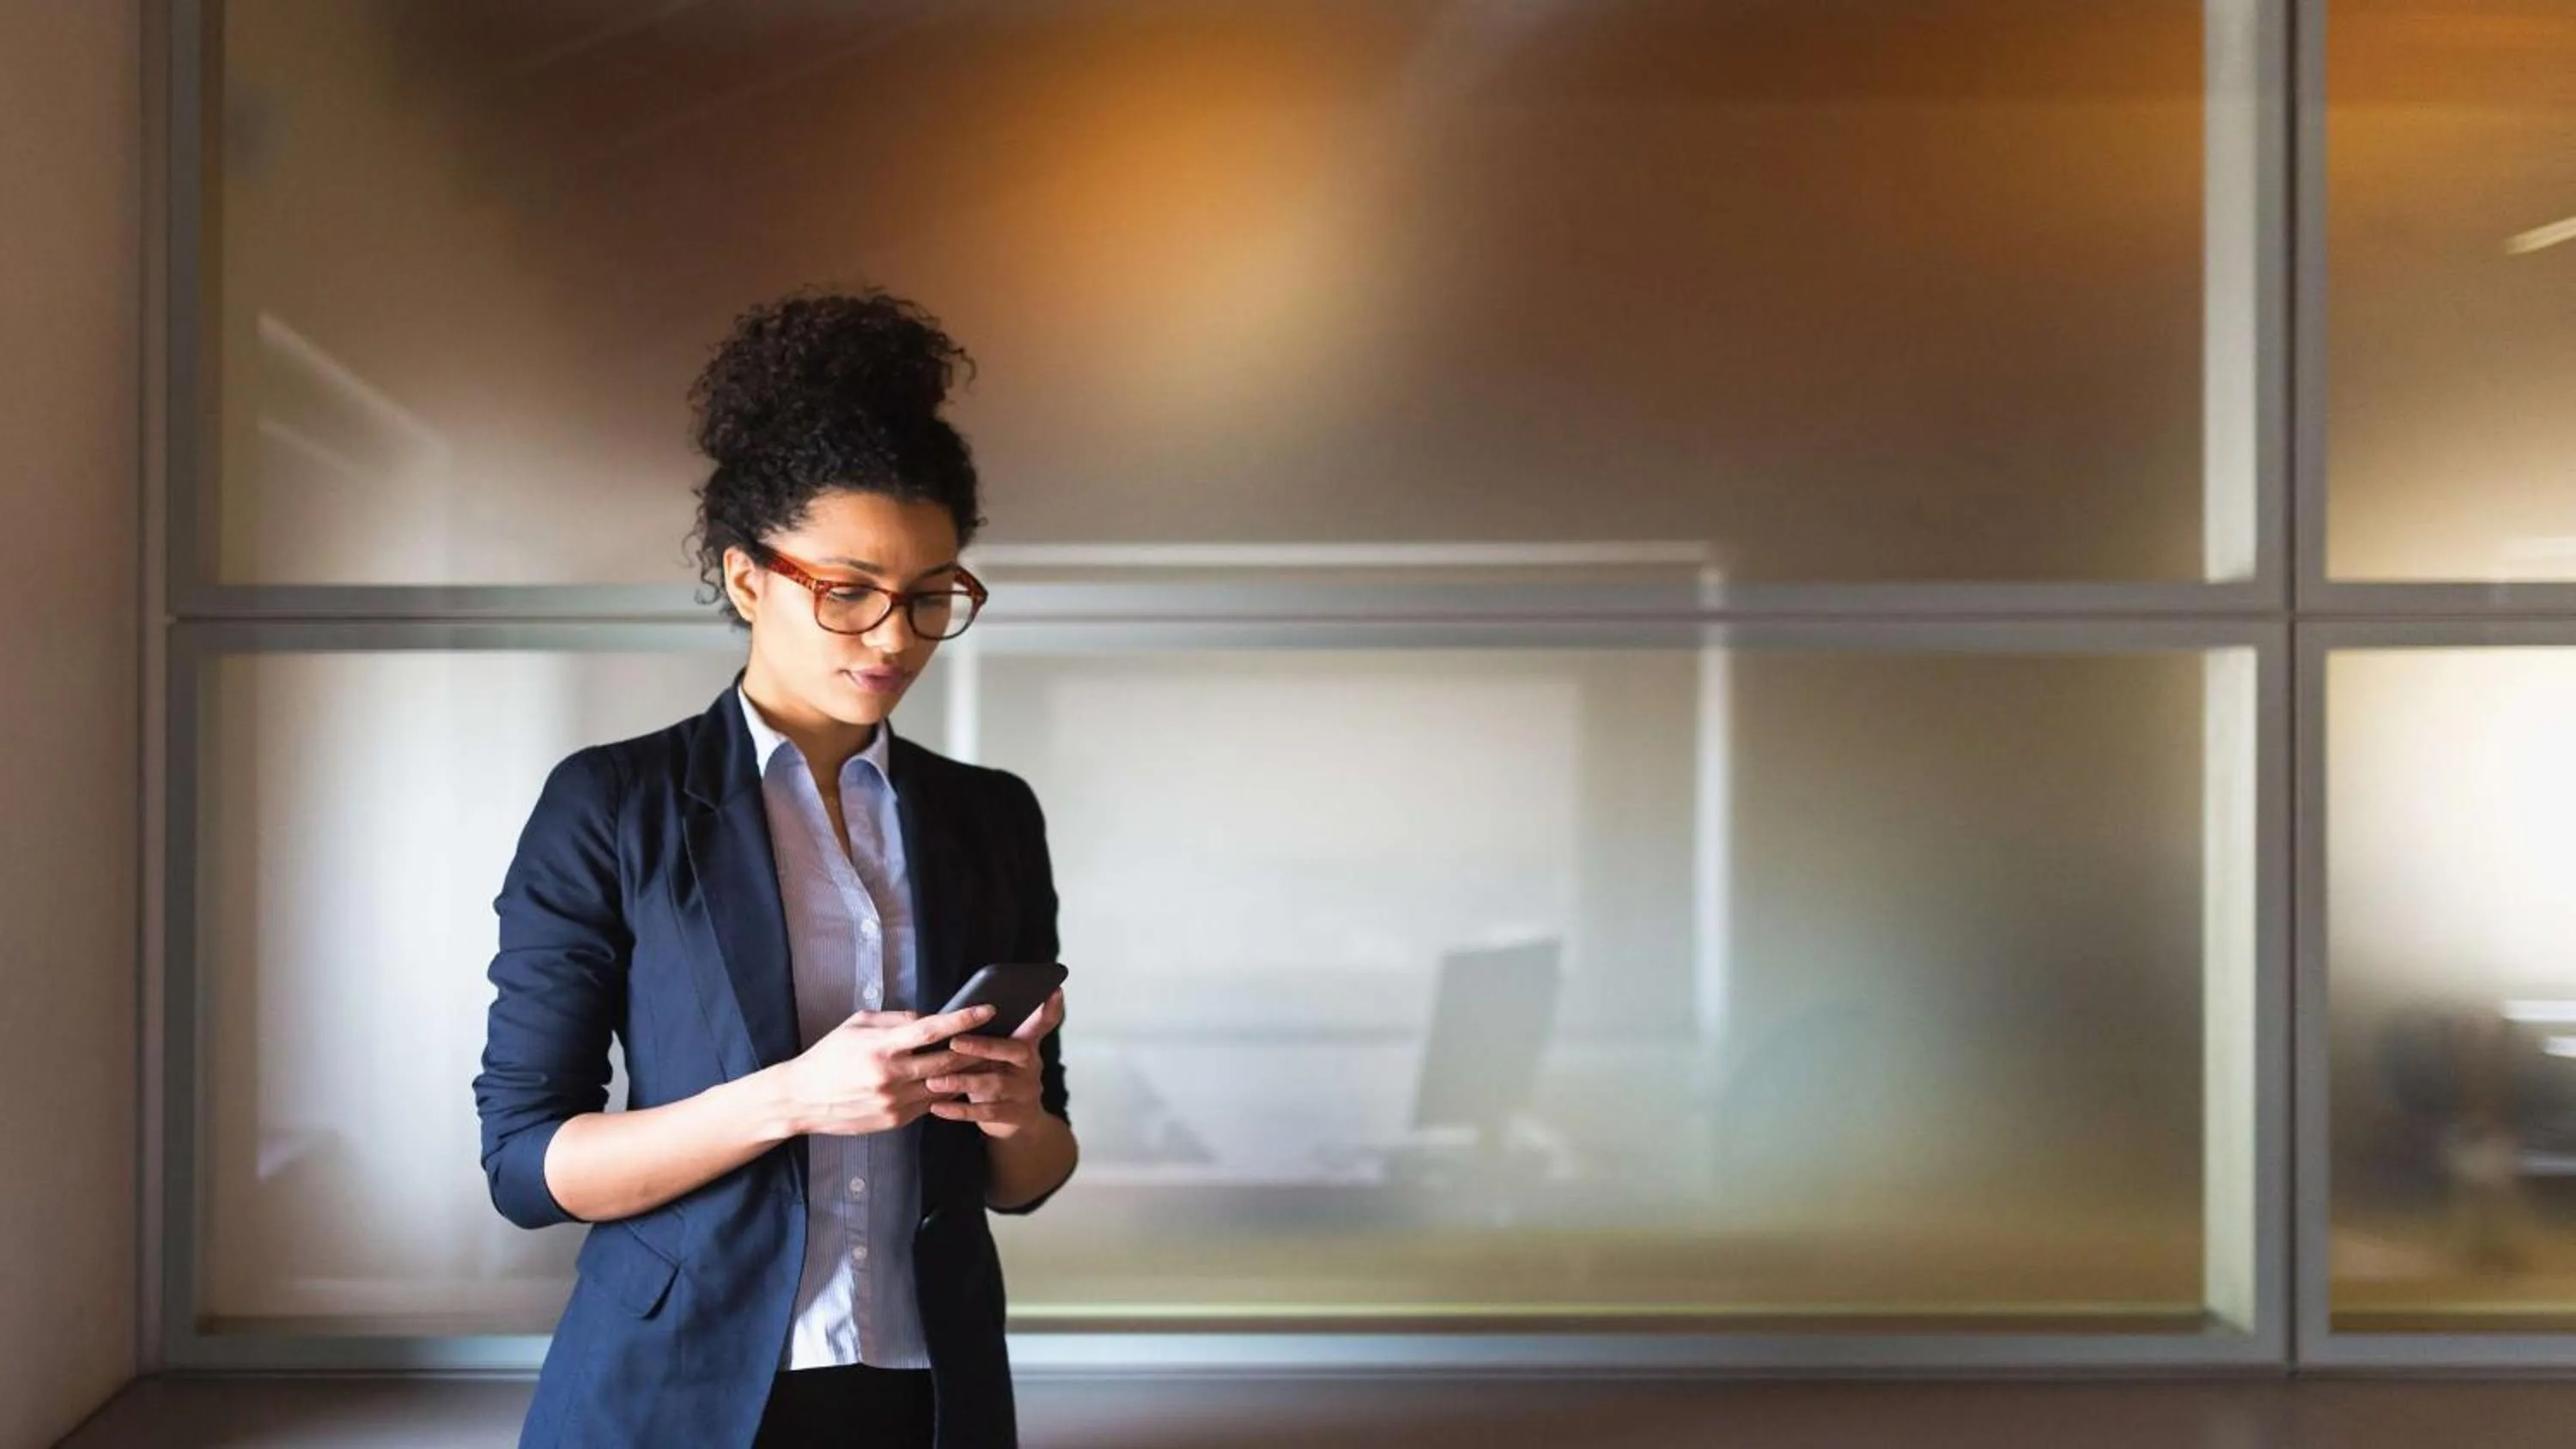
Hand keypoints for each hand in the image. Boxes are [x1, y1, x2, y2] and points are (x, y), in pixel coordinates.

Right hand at [775, 1004, 994, 1136]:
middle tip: (998, 1036)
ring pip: (944, 1086)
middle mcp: (891, 1077)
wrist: (802, 1099)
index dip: (963, 1019)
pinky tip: (956, 1081)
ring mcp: (895, 1102)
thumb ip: (896, 1019)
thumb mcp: (857, 1025)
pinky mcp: (896, 1120)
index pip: (931, 1030)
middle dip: (976, 1049)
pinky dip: (945, 1091)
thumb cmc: (829, 1055)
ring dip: (967, 1073)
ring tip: (987, 1058)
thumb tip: (930, 1018)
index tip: (988, 1009)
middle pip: (948, 1062)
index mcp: (881, 1048)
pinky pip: (930, 1104)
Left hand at [925, 990, 1064, 1139]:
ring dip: (962, 1081)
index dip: (1048, 1009)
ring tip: (933, 1081)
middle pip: (1012, 1050)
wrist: (1017, 1124)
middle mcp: (1032, 1065)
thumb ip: (989, 1036)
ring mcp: (1026, 1091)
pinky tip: (937, 1107)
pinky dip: (959, 1110)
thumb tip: (953, 1016)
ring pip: (995, 1083)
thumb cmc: (999, 1078)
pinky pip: (986, 1112)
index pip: (1041, 1023)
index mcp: (1027, 1044)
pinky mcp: (1016, 1115)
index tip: (1055, 990)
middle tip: (954, 1041)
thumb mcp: (999, 1056)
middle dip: (982, 1046)